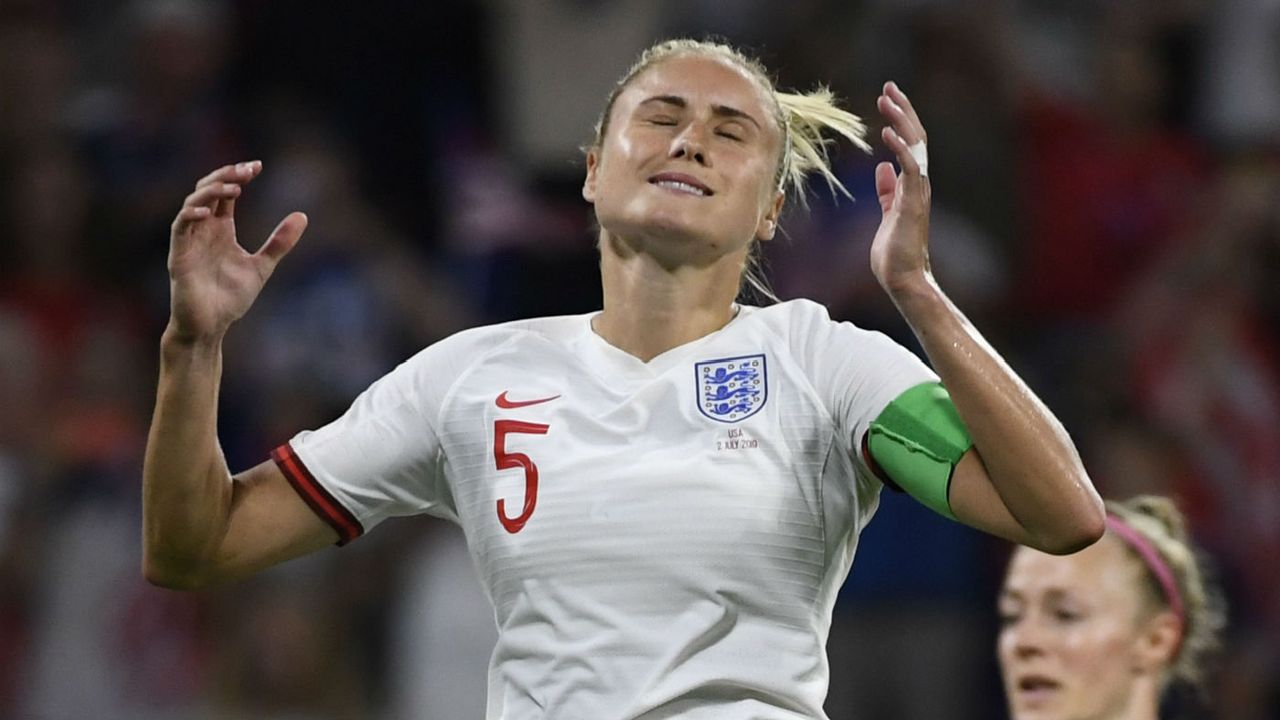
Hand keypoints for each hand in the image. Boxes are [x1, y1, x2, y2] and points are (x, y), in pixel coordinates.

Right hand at [167, 161, 306, 343]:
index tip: (258, 166)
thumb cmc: (230, 299)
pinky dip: (191, 215)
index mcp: (220, 229)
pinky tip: (209, 211)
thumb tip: (303, 215)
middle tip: (248, 169)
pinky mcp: (179, 255)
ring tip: (234, 187)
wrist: (210, 327)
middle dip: (226, 176)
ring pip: (192, 203)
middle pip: (208, 190)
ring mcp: (189, 241)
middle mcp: (203, 230)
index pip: (226, 193)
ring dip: (211, 192)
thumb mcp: (262, 266)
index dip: (238, 176)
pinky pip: (179, 227)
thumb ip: (279, 242)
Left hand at [869, 82, 931, 295]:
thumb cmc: (895, 252)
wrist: (903, 279)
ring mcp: (918, 192)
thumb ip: (888, 191)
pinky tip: (887, 133)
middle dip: (902, 110)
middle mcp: (919, 184)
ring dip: (901, 121)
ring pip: (916, 146)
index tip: (887, 98)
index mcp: (913, 184)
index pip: (910, 143)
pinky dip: (900, 148)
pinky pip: (910, 168)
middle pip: (916, 137)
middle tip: (888, 87)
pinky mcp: (913, 203)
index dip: (901, 119)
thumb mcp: (888, 212)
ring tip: (887, 98)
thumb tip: (883, 168)